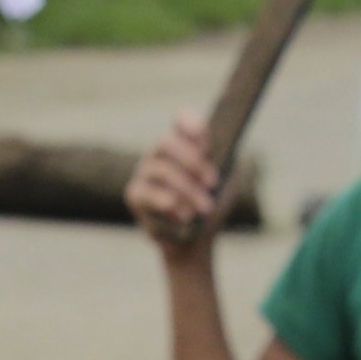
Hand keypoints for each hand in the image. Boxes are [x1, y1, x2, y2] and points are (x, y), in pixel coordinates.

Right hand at [126, 112, 223, 247]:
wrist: (195, 240)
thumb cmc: (210, 204)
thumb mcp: (226, 182)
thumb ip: (224, 164)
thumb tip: (218, 155)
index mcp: (184, 143)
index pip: (181, 119)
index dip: (191, 124)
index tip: (206, 140)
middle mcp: (159, 152)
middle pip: (167, 142)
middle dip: (193, 162)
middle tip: (213, 183)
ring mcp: (144, 171)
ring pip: (162, 170)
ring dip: (187, 189)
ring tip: (206, 208)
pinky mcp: (134, 194)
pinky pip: (149, 195)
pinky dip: (170, 205)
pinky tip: (185, 217)